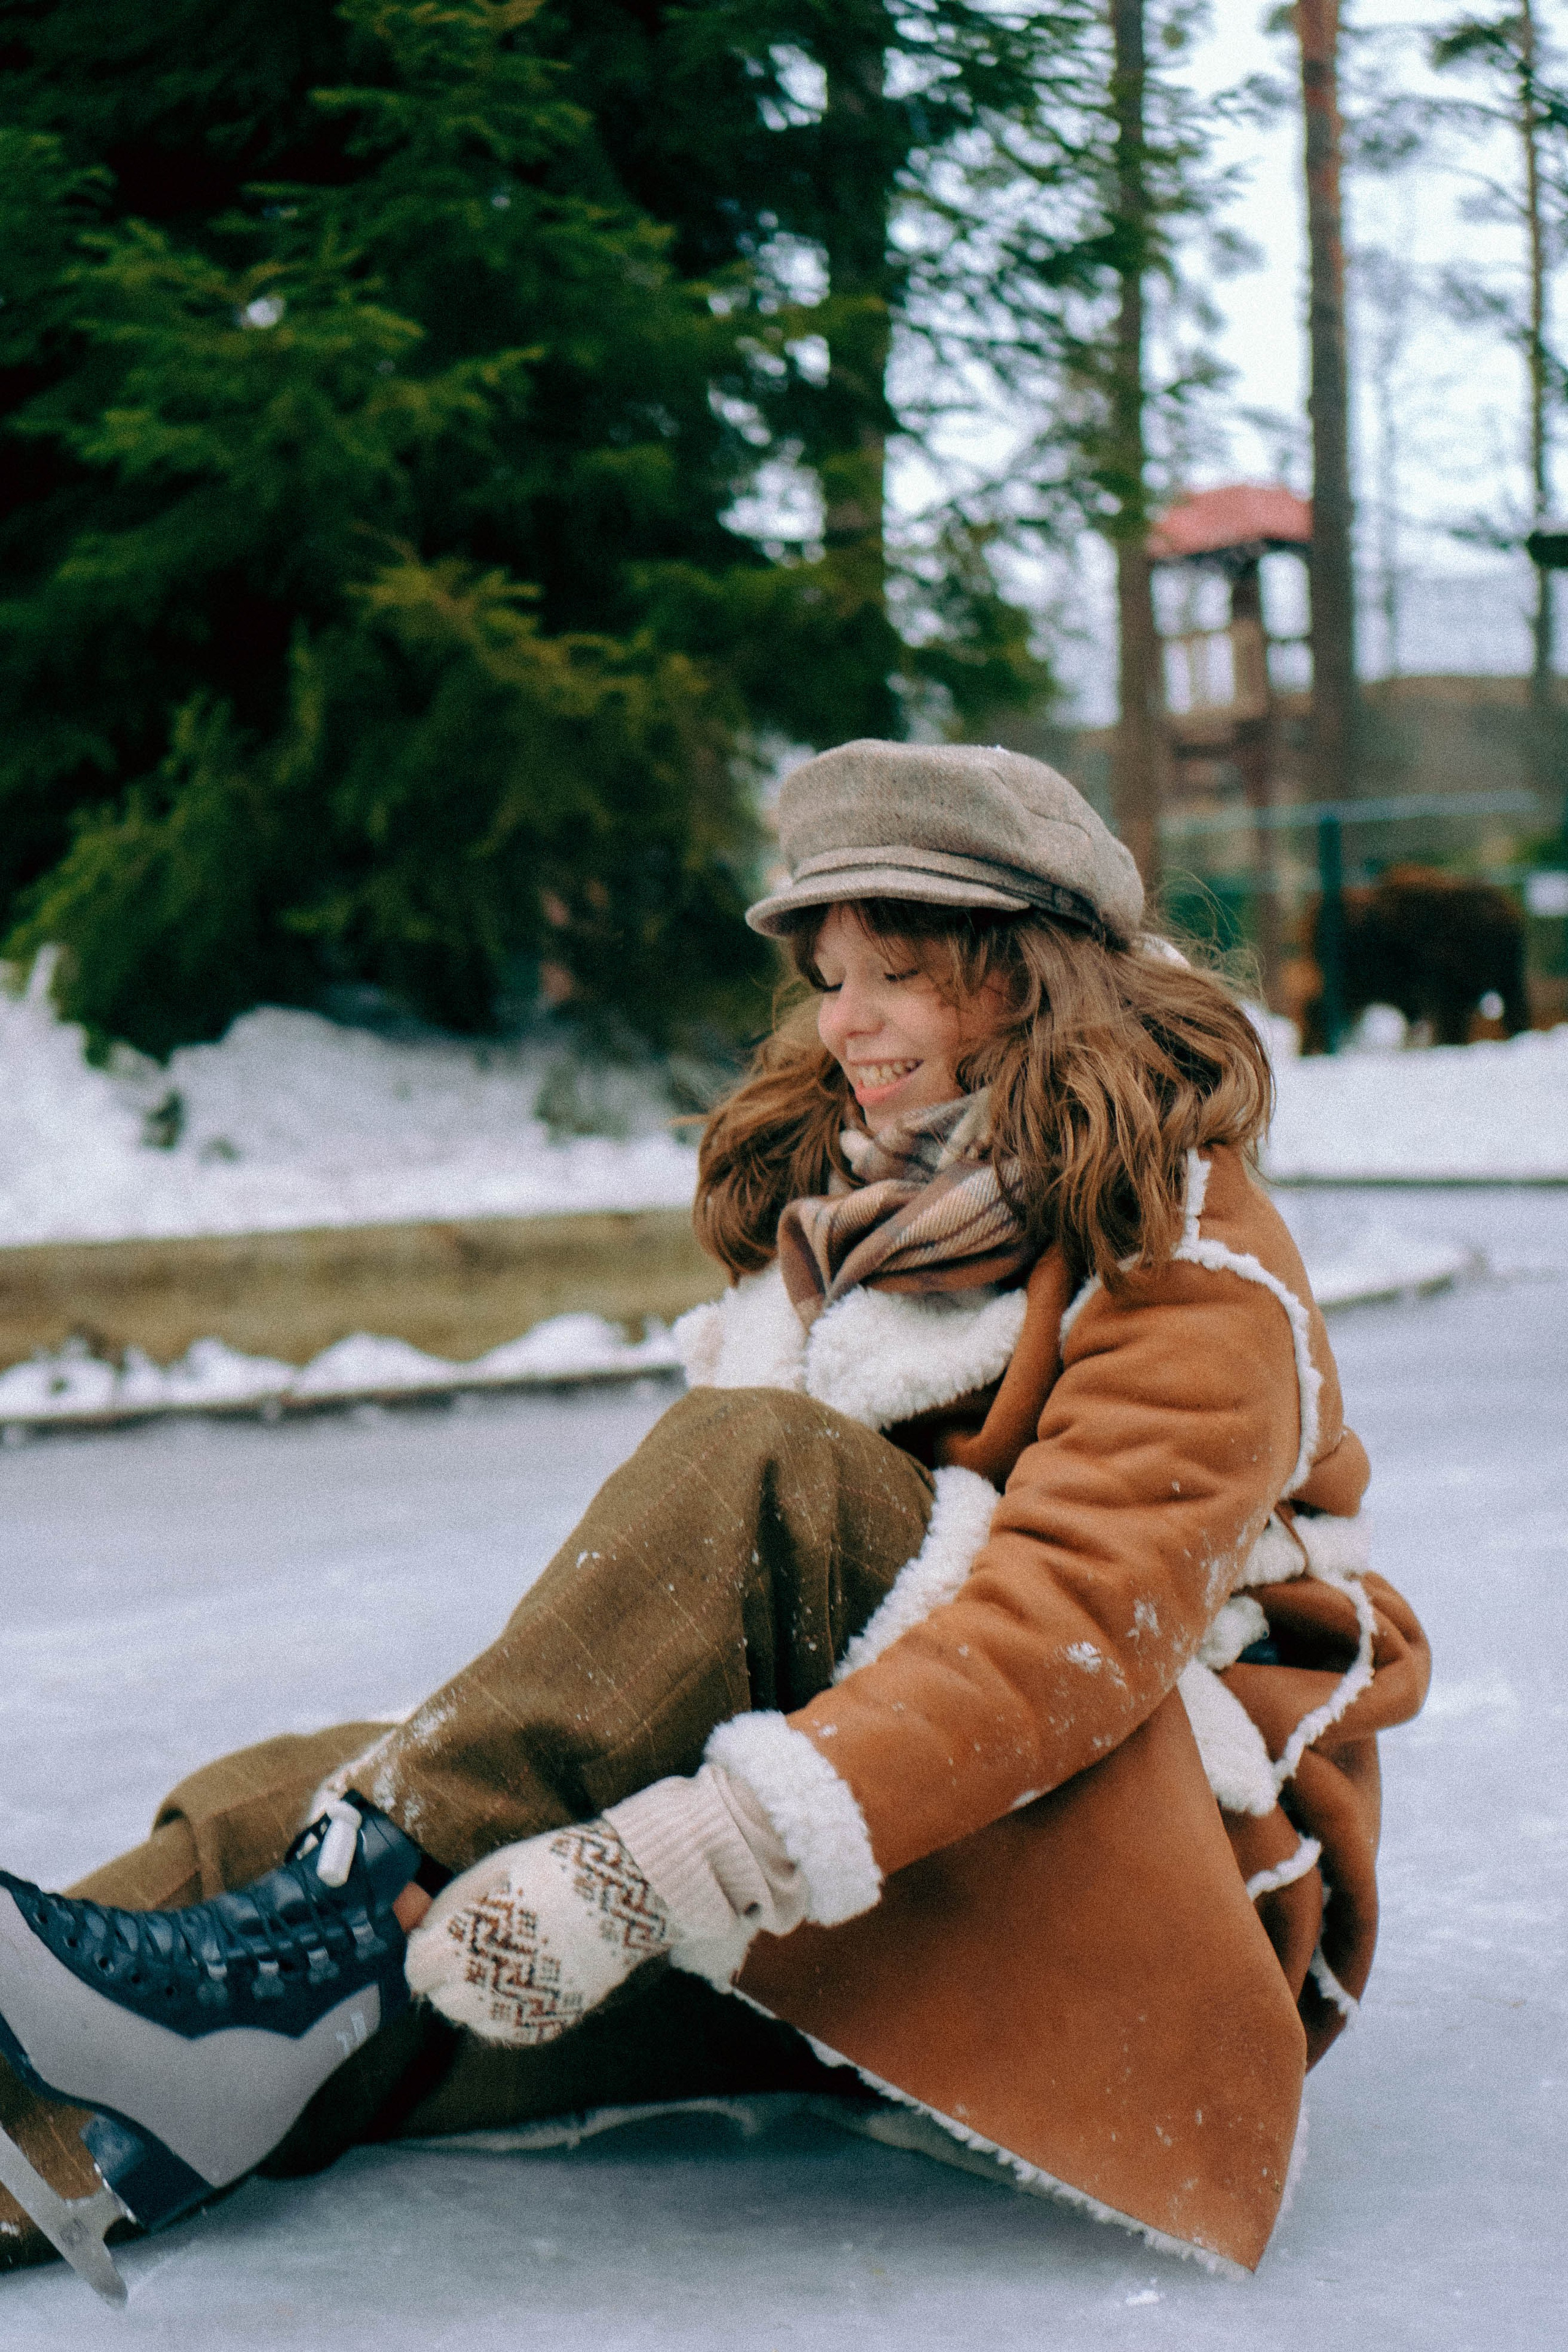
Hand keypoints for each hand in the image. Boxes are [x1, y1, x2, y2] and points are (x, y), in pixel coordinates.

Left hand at [404, 1820, 673, 2046]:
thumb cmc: (558, 1866)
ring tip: (501, 1958)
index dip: (423, 1949)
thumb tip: (421, 1930)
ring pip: (471, 2020)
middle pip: (442, 1999)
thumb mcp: (496, 1867)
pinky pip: (506, 2029)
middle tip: (472, 1943)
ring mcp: (524, 2011)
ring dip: (472, 1994)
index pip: (418, 1968)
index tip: (436, 1934)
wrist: (630, 1890)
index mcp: (472, 1941)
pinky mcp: (550, 2024)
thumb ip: (450, 1903)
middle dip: (446, 1974)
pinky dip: (504, 2009)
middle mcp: (492, 1986)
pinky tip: (524, 1975)